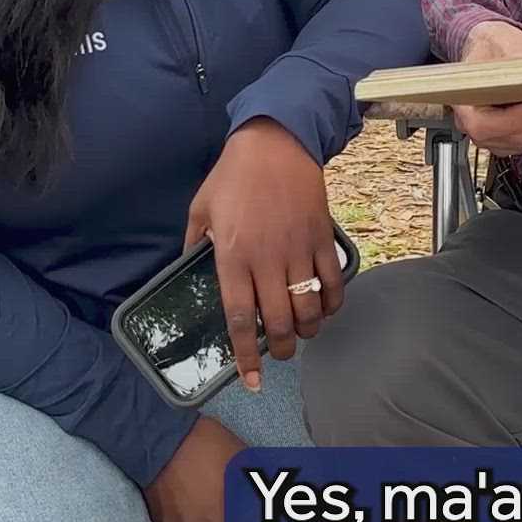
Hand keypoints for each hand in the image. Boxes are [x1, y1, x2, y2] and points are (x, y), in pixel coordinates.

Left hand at [184, 120, 342, 388]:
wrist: (276, 141)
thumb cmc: (233, 174)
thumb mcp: (200, 207)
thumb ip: (193, 242)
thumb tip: (188, 267)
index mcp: (232, 255)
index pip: (240, 318)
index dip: (246, 355)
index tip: (251, 380)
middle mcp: (266, 259)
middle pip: (279, 322)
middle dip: (282, 350)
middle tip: (281, 356)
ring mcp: (297, 250)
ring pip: (308, 308)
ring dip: (308, 331)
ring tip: (302, 334)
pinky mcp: (321, 238)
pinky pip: (333, 282)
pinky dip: (332, 304)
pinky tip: (325, 310)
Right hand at [453, 21, 521, 155]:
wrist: (492, 52)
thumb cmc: (490, 48)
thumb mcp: (497, 43)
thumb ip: (510, 57)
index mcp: (466, 109)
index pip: (486, 126)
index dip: (515, 120)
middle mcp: (482, 130)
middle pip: (518, 136)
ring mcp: (501, 139)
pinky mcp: (520, 138)